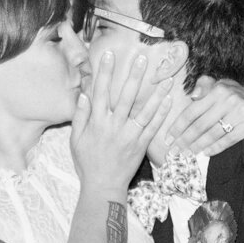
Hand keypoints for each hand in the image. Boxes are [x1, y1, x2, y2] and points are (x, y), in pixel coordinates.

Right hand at [71, 50, 179, 194]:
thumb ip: (80, 116)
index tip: (109, 55)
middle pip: (125, 96)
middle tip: (142, 58)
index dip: (105, 72)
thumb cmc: (87, 163)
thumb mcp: (76, 139)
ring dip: (156, 93)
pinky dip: (161, 114)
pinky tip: (168, 100)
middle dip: (134, 76)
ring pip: (144, 110)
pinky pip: (153, 127)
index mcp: (97, 122)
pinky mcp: (141, 146)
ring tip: (165, 78)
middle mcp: (114, 126)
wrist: (102, 187)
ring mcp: (129, 136)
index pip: (101, 91)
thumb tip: (84, 95)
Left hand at [170, 76, 243, 157]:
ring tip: (189, 153)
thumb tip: (192, 94)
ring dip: (198, 146)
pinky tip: (206, 153)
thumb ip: (205, 87)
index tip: (169, 138)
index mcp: (219, 89)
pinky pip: (228, 139)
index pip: (192, 111)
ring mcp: (242, 111)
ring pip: (213, 134)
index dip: (178, 126)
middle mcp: (230, 99)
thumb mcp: (221, 87)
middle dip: (185, 140)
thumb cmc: (236, 97)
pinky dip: (216, 148)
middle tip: (175, 150)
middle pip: (200, 125)